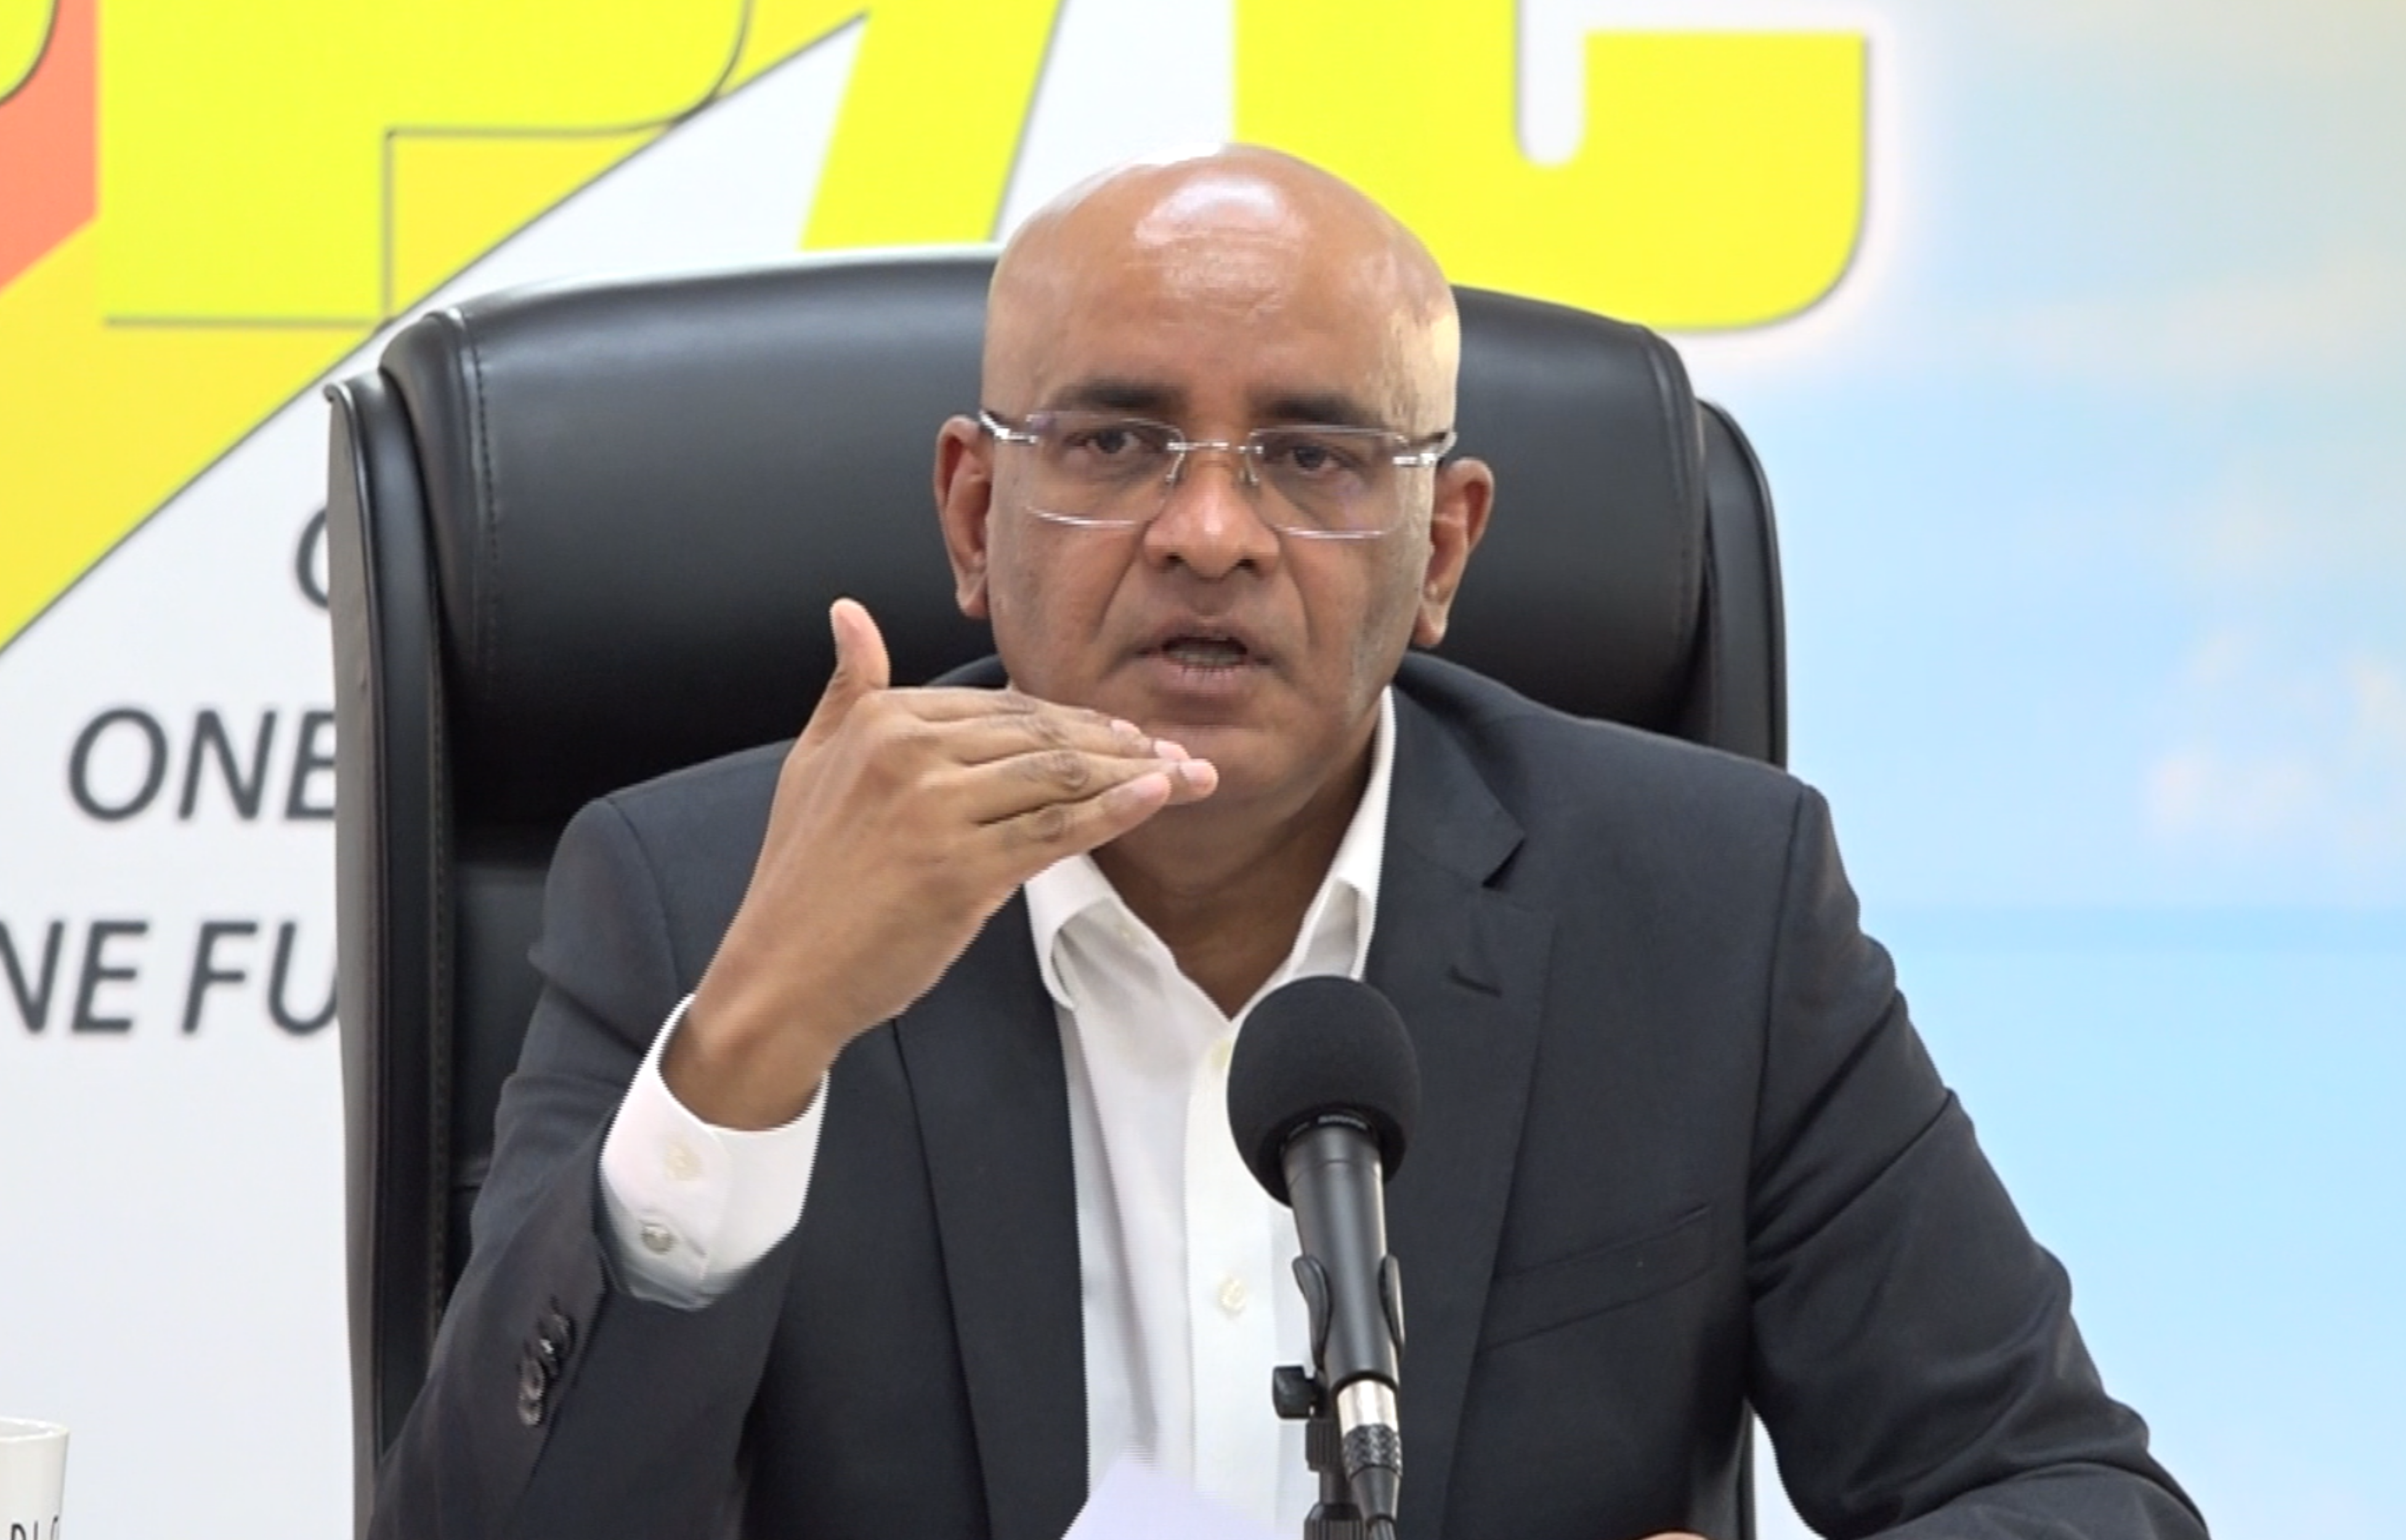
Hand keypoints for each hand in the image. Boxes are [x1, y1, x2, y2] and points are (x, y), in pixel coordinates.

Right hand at [669, 598, 1214, 1126]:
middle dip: (1119, 743)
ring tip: (1188, 775)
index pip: (1003, 707)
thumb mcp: (812, 763)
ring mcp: (935, 811)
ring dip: (1136, 773)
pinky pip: (1056, 830)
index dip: (1072, 720)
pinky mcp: (961, 870)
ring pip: (1059, 776)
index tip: (1123, 734)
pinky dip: (1116, 811)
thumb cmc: (802, 878)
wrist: (781, 976)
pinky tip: (1160, 798)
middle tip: (1176, 751)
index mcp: (881, 719)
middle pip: (1041, 734)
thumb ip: (847, 688)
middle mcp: (909, 752)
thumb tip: (849, 613)